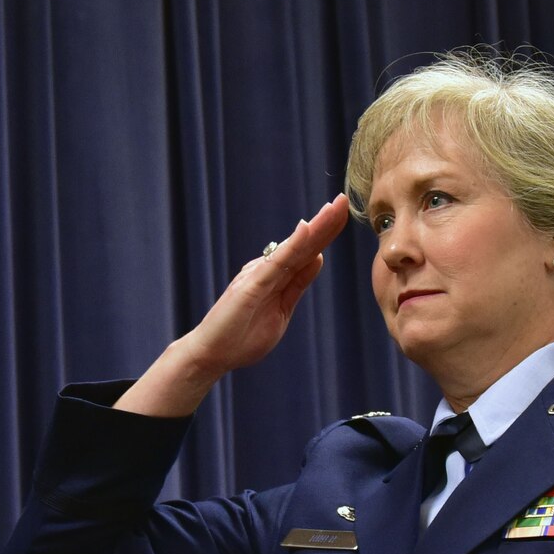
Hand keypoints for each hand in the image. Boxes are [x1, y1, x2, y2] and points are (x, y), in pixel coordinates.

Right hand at [115, 194, 352, 415]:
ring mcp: (258, 276)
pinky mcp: (251, 286)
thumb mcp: (281, 310)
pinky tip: (306, 229)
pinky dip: (292, 245)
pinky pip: (276, 263)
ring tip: (332, 207)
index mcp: (277, 278)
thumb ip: (297, 284)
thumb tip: (317, 258)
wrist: (211, 354)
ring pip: (293, 248)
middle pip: (303, 244)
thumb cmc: (241, 336)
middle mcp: (267, 270)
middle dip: (325, 222)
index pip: (307, 252)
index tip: (342, 213)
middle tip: (343, 199)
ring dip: (314, 227)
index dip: (325, 233)